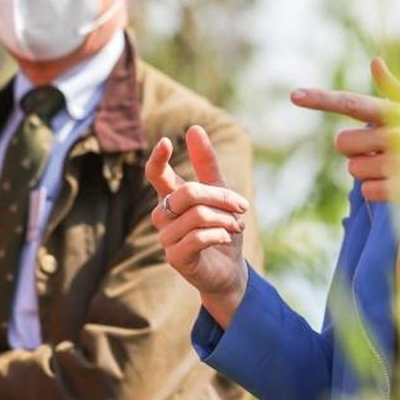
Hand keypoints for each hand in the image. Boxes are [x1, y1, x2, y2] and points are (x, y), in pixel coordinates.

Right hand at [146, 125, 249, 328]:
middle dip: (221, 197)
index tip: (166, 141)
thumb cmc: (222, 230)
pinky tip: (227, 238)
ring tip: (238, 226)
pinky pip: (197, 237)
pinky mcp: (175, 257)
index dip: (158, 159)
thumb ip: (207, 164)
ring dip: (225, 219)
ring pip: (197, 215)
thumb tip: (194, 128)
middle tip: (242, 207)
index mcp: (173, 198)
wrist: (230, 270)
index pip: (156, 175)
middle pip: (189, 193)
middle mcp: (164, 216)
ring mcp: (166, 238)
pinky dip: (219, 234)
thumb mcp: (221, 194)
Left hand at [292, 57, 399, 242]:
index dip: (322, 99)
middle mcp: (399, 136)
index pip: (354, 104)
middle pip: (345, 143)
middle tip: (380, 151)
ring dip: (367, 172)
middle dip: (356, 149)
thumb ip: (395, 90)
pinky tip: (399, 187)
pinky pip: (366, 191)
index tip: (294, 95)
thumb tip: (375, 61)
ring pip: (353, 169)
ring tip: (395, 170)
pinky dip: (377, 191)